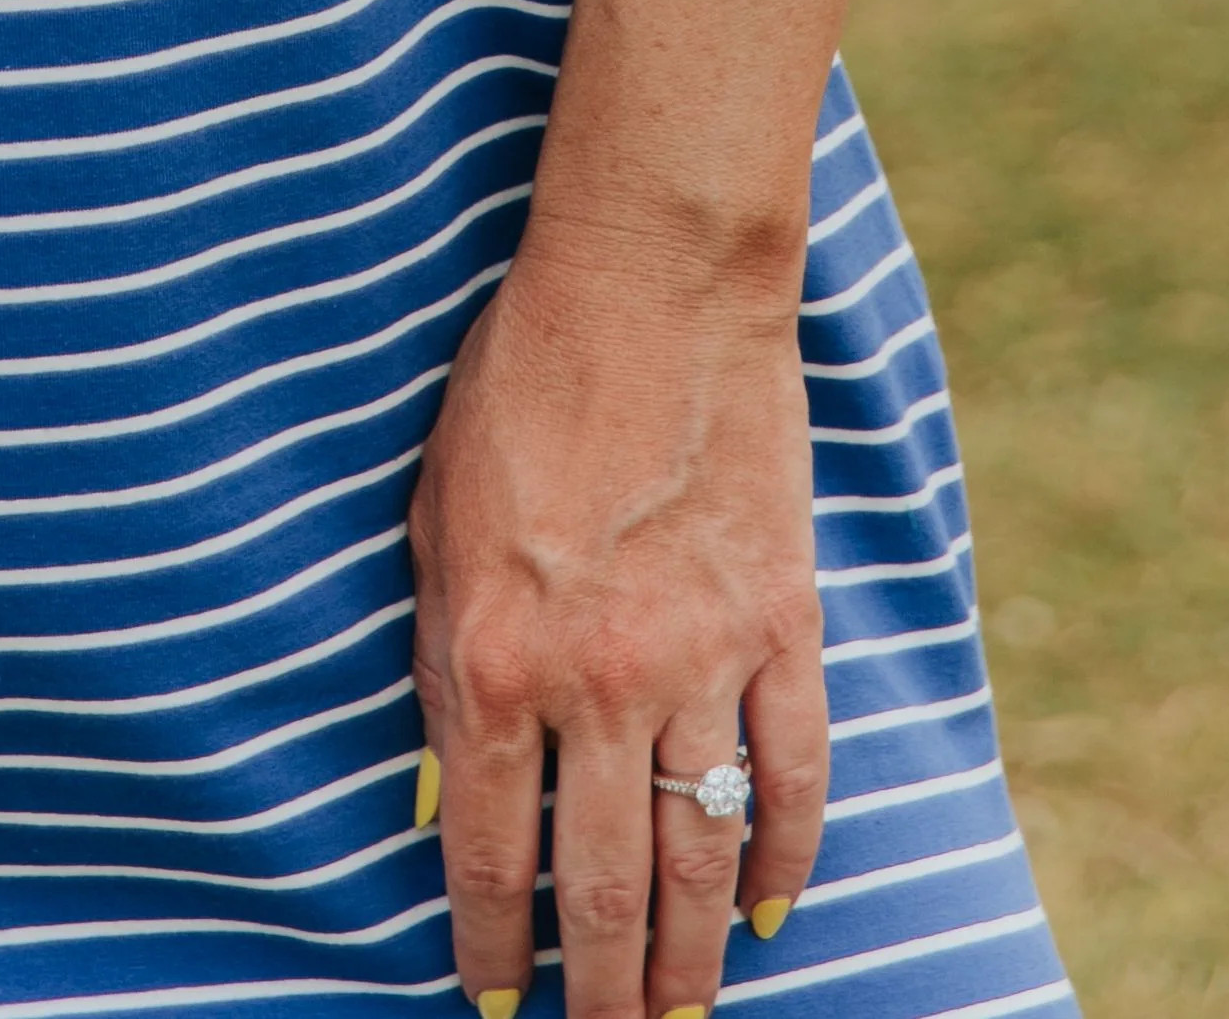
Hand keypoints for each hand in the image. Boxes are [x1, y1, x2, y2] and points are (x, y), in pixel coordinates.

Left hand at [408, 223, 828, 1018]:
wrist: (649, 283)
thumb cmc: (520, 387)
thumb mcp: (436, 524)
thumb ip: (446, 666)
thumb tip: (450, 795)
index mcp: (497, 655)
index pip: (490, 856)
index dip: (490, 951)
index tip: (493, 1005)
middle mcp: (600, 678)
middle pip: (601, 886)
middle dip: (600, 990)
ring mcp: (702, 656)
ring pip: (700, 854)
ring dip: (692, 955)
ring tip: (682, 1016)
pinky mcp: (782, 622)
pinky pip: (793, 772)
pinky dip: (785, 853)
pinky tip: (771, 910)